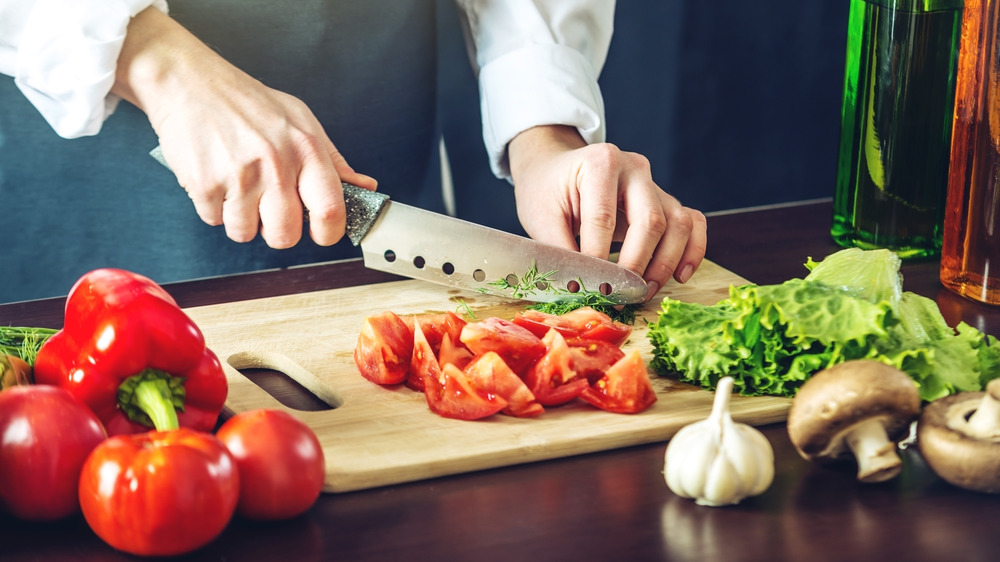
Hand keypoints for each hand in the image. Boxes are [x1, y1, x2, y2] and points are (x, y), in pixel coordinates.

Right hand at [111, 8, 376, 248]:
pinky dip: (213, 207)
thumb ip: (334, 160)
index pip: (331, 210)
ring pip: (246, 233)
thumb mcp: (301, 120)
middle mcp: (276, 164)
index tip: (321, 232)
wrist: (189, 82)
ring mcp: (239, 176)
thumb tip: (364, 188)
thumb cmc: (248, 102)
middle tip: (269, 211)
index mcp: (306, 149)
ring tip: (238, 187)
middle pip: (285, 235)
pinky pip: (214, 220)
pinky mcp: (205, 184)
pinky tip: (216, 177)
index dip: (328, 232)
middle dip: (277, 232)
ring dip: (240, 219)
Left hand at [508, 125, 706, 301]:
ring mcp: (655, 184)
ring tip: (644, 292)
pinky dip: (692, 251)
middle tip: (620, 296)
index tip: (589, 289)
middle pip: (651, 220)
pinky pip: (693, 223)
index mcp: (600, 163)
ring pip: (678, 224)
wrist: (556, 171)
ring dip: (665, 264)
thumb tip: (579, 288)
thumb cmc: (547, 191)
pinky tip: (679, 276)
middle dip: (636, 266)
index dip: (598, 258)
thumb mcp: (541, 217)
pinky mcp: (666, 201)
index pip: (604, 218)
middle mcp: (635, 169)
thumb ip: (560, 252)